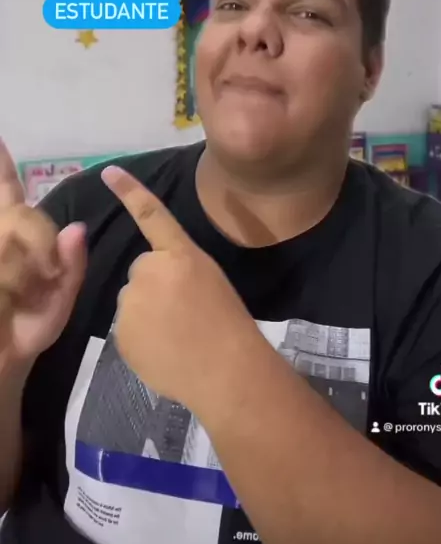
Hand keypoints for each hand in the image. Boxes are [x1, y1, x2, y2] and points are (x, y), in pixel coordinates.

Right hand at [0, 140, 86, 365]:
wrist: (4, 362)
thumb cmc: (30, 328)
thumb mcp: (61, 297)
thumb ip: (71, 264)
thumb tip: (76, 228)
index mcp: (16, 238)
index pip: (10, 194)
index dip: (3, 168)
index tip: (0, 141)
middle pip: (21, 217)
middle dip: (38, 246)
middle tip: (43, 277)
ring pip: (7, 240)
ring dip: (21, 273)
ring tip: (20, 296)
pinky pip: (3, 263)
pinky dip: (10, 284)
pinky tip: (8, 301)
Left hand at [101, 165, 258, 414]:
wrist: (225, 372)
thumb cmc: (229, 324)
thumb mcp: (210, 280)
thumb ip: (178, 270)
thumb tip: (153, 279)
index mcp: (180, 254)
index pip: (150, 213)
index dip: (129, 190)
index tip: (109, 170)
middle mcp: (149, 270)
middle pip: (141, 271)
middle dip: (154, 287)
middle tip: (182, 313)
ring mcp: (131, 302)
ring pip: (132, 302)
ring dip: (147, 313)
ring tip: (177, 336)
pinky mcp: (120, 333)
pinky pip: (127, 330)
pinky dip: (141, 338)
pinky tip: (164, 351)